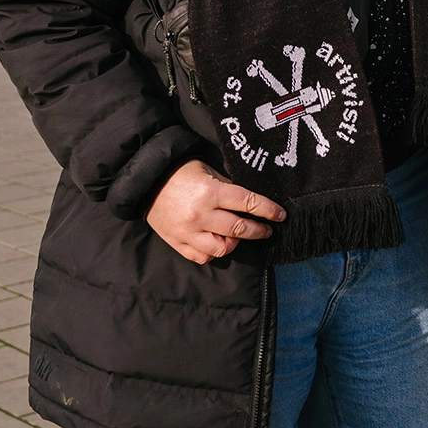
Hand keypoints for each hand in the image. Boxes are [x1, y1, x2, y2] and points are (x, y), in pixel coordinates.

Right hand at [146, 159, 285, 264]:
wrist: (146, 182)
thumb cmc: (180, 172)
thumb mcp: (208, 171)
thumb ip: (229, 186)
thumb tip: (252, 200)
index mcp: (210, 192)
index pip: (247, 203)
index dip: (268, 210)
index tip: (281, 215)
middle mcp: (201, 215)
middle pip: (240, 229)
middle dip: (260, 230)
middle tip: (268, 229)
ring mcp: (188, 232)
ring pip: (223, 248)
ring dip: (237, 243)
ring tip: (241, 235)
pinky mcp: (178, 242)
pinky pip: (203, 256)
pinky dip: (214, 252)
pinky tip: (219, 242)